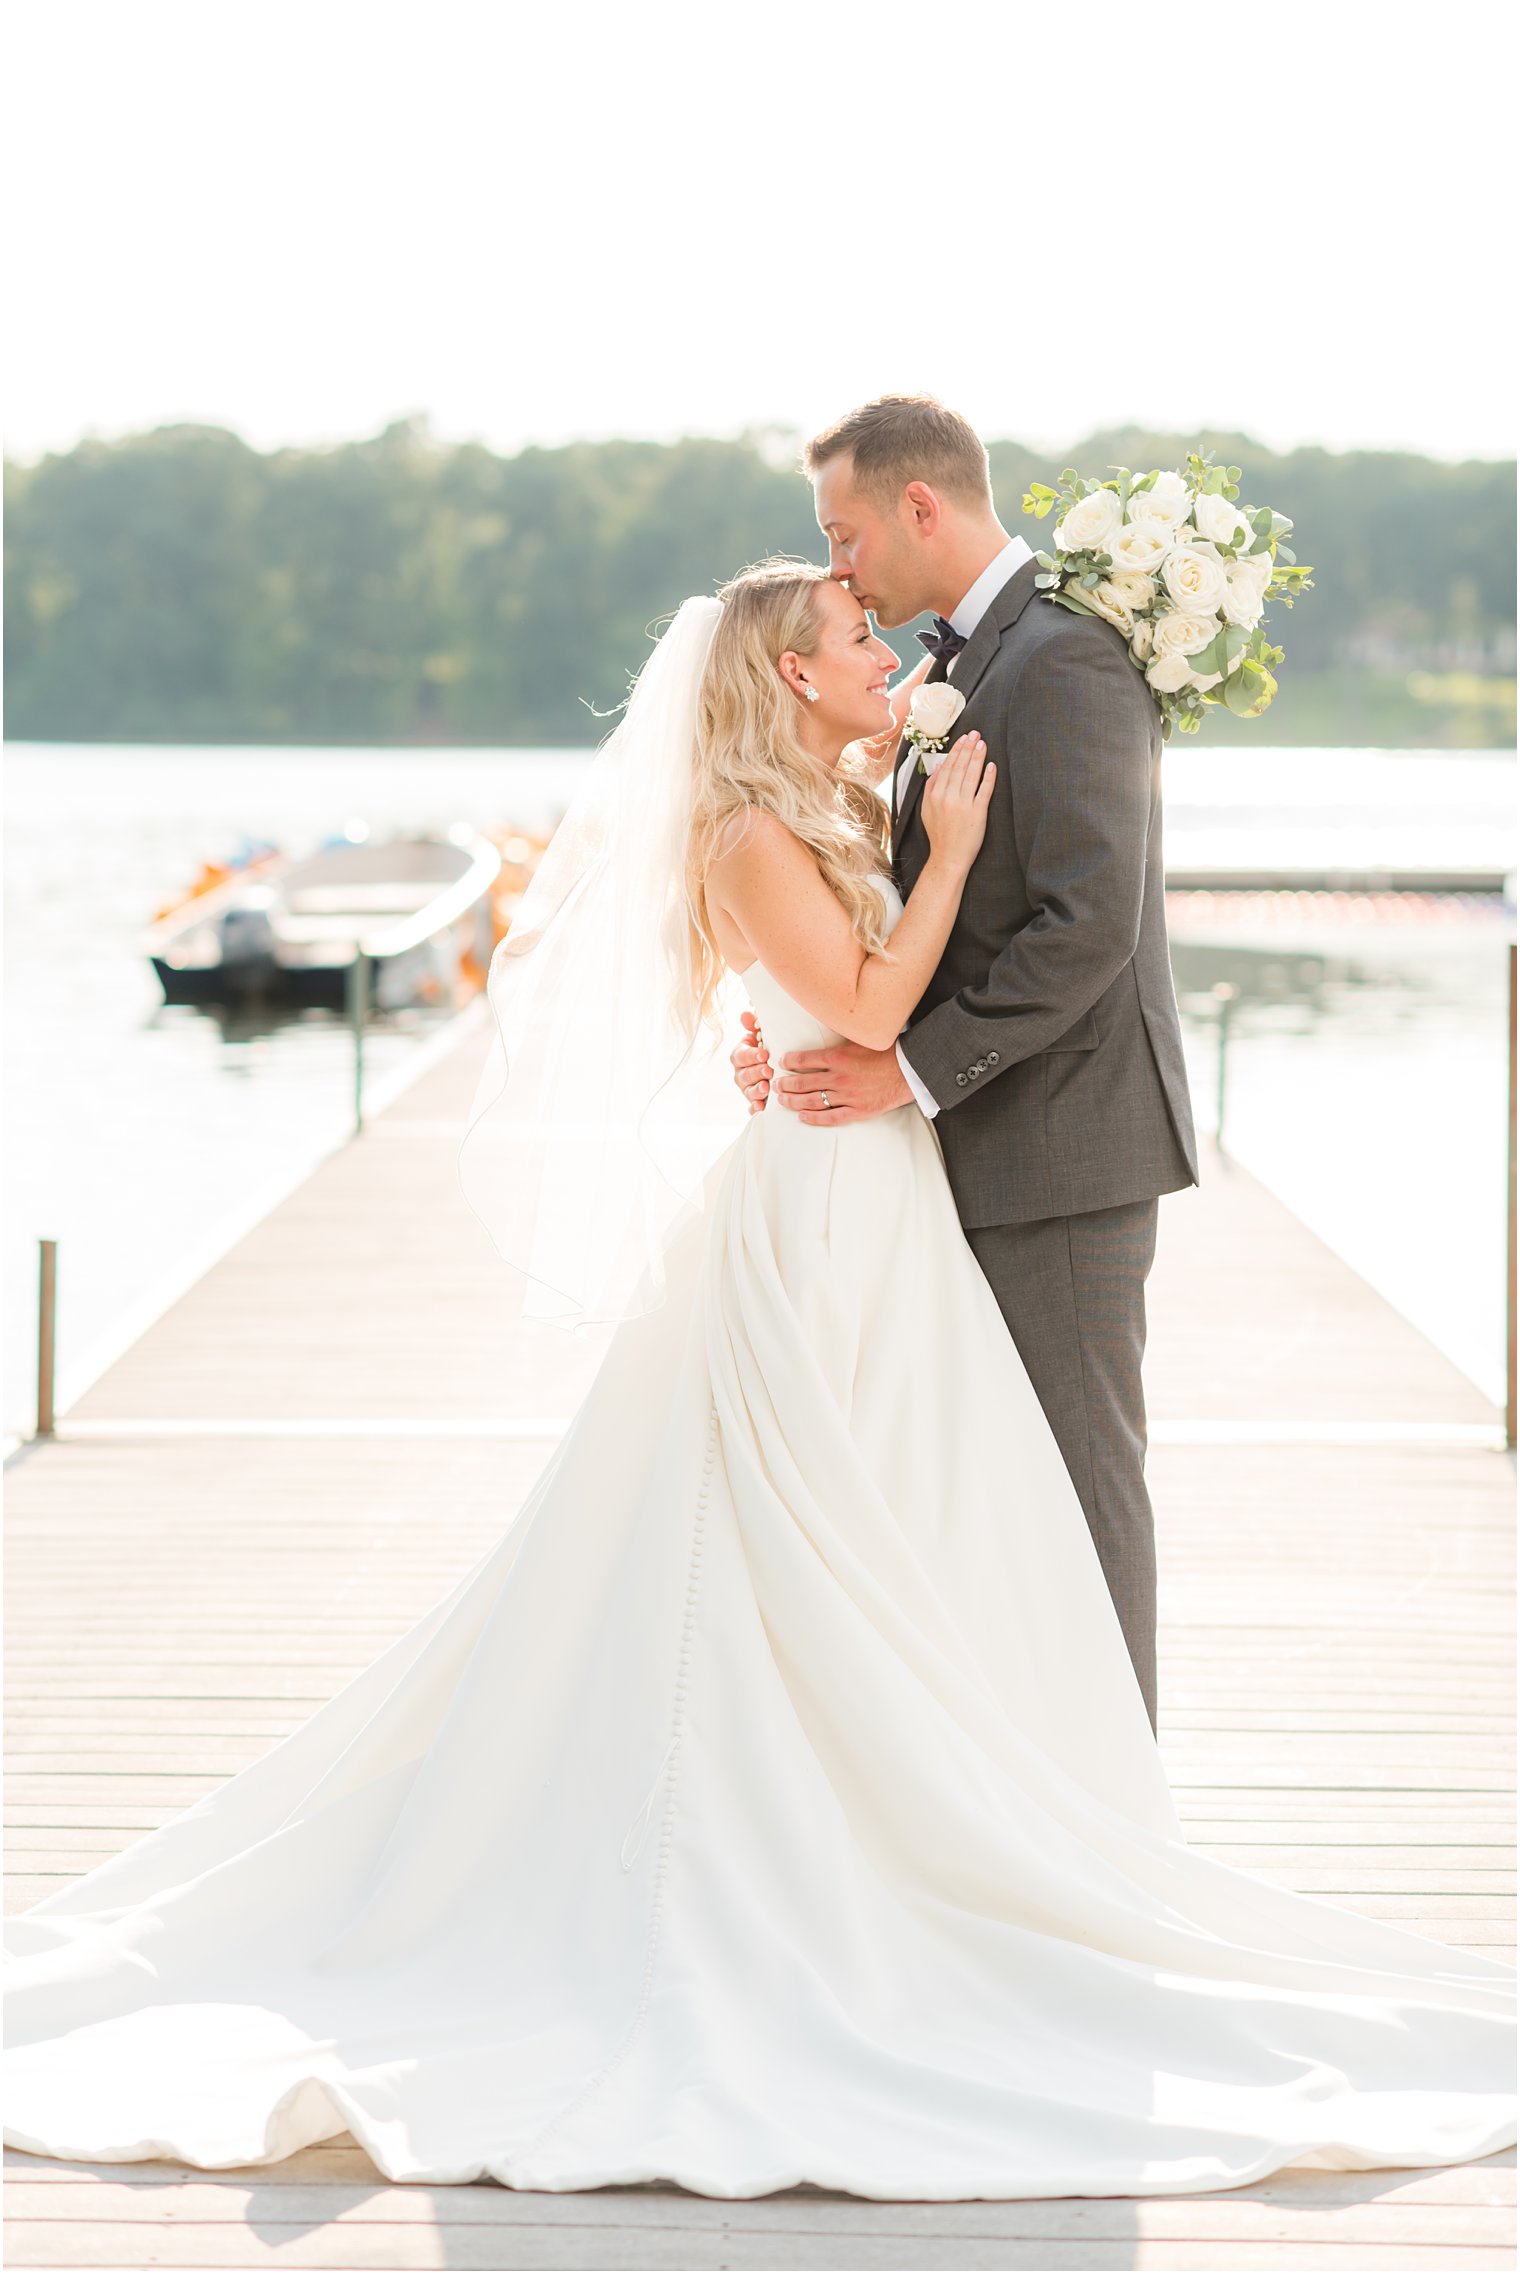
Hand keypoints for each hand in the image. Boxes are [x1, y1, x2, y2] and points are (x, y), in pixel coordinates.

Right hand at [732, 1009, 771, 1112]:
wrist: (779, 1067)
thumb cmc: (770, 1047)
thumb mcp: (763, 1035)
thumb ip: (755, 1025)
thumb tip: (746, 1015)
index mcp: (740, 1055)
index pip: (741, 1055)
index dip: (751, 1055)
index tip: (764, 1054)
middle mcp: (740, 1073)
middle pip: (744, 1075)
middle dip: (756, 1073)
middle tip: (769, 1071)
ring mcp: (746, 1088)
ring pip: (747, 1091)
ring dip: (756, 1091)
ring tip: (766, 1088)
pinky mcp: (754, 1102)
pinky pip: (751, 1107)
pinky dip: (755, 1108)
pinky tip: (761, 1108)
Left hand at [774, 1040, 912, 1126]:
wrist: (911, 1070)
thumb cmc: (887, 1052)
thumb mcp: (860, 1040)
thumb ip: (839, 1042)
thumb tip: (821, 1038)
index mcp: (838, 1057)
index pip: (804, 1059)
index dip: (789, 1061)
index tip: (781, 1062)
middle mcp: (839, 1078)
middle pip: (802, 1083)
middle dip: (785, 1084)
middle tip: (775, 1085)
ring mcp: (847, 1096)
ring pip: (812, 1101)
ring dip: (793, 1101)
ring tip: (782, 1100)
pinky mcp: (858, 1111)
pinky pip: (830, 1117)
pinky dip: (814, 1118)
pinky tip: (802, 1117)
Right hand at [920, 731, 993, 872]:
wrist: (948, 857)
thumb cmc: (939, 834)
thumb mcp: (927, 809)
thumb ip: (932, 787)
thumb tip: (939, 767)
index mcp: (935, 795)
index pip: (948, 767)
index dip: (957, 750)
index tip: (964, 738)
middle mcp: (948, 797)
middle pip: (960, 767)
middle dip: (968, 748)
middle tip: (976, 734)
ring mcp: (963, 805)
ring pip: (971, 775)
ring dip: (978, 757)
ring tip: (983, 744)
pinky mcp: (977, 813)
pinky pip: (984, 791)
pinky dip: (988, 777)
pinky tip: (992, 766)